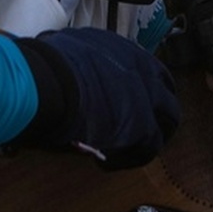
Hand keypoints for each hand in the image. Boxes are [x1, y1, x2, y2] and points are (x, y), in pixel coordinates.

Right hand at [13, 27, 180, 168]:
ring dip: (150, 135)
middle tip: (135, 128)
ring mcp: (147, 96)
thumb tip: (61, 59)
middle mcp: (141, 67)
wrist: (45, 84)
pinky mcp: (143, 125)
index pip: (144, 69)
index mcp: (122, 49)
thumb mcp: (65, 51)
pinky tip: (107, 163)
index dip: (135, 88)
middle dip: (154, 110)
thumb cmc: (44, 68)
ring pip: (168, 118)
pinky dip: (131, 157)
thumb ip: (76, 58)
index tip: (120, 102)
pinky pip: (150, 147)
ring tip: (127, 149)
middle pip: (165, 91)